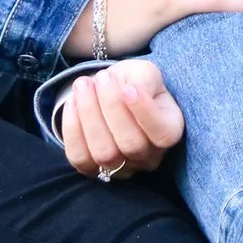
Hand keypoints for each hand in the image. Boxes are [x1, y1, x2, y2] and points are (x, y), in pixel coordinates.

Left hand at [60, 58, 183, 180]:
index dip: (145, 113)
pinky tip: (72, 102)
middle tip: (102, 77)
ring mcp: (122, 169)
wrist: (111, 91)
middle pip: (131, 144)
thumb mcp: (146, 72)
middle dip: (112, 106)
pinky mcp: (93, 170)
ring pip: (104, 153)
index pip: (163, 134)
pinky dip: (72, 129)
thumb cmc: (134, 82)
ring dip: (89, 115)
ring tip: (83, 85)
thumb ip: (145, 80)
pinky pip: (79, 158)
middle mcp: (150, 157)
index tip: (129, 87)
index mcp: (170, 131)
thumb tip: (131, 91)